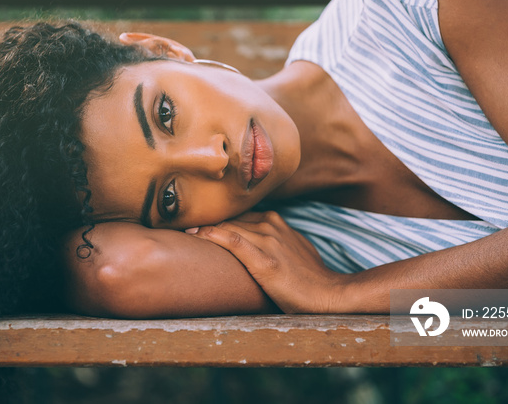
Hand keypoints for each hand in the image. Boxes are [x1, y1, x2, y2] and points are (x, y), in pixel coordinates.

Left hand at [189, 211, 348, 312]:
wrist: (327, 293)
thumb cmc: (309, 277)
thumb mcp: (292, 249)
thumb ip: (273, 241)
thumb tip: (254, 243)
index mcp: (276, 221)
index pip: (238, 215)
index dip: (217, 219)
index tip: (196, 222)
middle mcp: (271, 225)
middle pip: (230, 217)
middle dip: (206, 220)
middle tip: (180, 223)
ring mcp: (268, 240)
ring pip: (227, 225)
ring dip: (203, 227)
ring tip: (181, 229)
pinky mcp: (264, 259)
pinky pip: (231, 240)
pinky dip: (211, 235)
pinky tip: (195, 234)